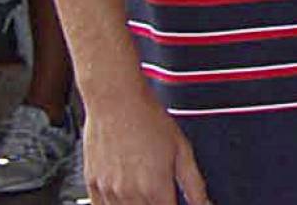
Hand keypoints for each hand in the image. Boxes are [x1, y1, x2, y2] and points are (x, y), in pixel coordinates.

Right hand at [84, 88, 210, 204]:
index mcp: (155, 188)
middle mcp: (129, 194)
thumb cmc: (148, 119)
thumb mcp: (182, 149)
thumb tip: (204, 203)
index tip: (176, 200)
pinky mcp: (92, 184)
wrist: (117, 101)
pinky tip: (125, 196)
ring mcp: (108, 191)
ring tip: (145, 191)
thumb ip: (193, 183)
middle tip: (161, 194)